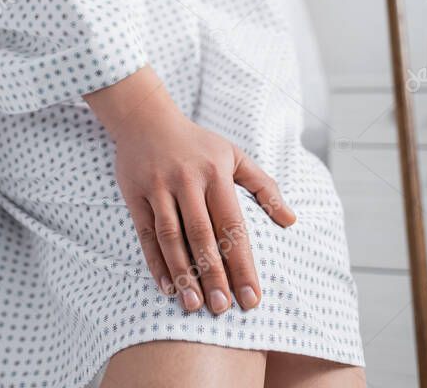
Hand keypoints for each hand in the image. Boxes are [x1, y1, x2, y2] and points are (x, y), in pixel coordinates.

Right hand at [84, 65, 295, 314]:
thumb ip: (264, 186)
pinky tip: (167, 286)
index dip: (242, 263)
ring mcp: (159, 187)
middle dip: (214, 275)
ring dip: (183, 273)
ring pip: (172, 237)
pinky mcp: (135, 194)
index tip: (251, 297)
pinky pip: (146, 233)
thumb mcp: (233, 155)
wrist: (146, 118)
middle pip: (202, 235)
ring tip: (194, 305)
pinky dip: (156, 262)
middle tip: (223, 309)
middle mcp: (188, 181)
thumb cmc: (196, 143)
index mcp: (216, 173)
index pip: (233, 225)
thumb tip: (291, 220)